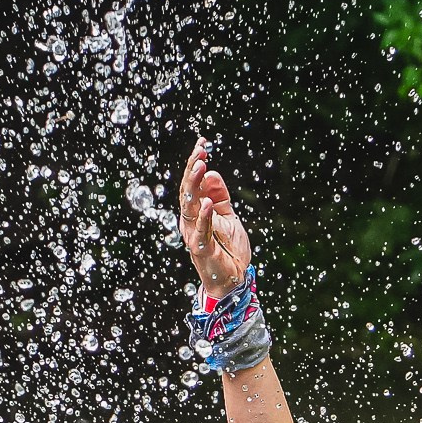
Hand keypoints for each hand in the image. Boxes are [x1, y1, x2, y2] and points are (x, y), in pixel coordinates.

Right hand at [178, 137, 252, 298]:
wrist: (234, 279)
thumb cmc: (229, 249)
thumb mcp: (228, 216)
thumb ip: (219, 196)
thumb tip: (212, 173)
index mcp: (195, 212)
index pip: (193, 183)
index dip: (195, 163)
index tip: (202, 144)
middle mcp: (190, 221)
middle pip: (187, 191)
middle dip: (193, 169)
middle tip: (200, 151)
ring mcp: (194, 235)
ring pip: (189, 207)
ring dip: (195, 186)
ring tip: (202, 166)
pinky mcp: (202, 249)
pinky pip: (201, 231)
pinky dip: (205, 217)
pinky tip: (209, 203)